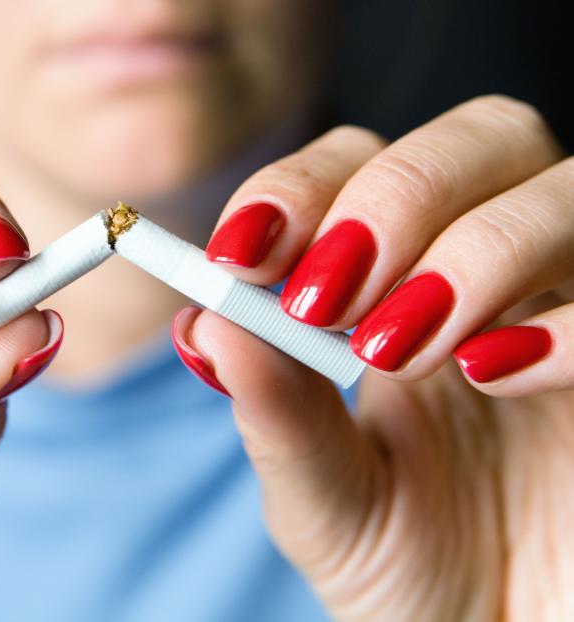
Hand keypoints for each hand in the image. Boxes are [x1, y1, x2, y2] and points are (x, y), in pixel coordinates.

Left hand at [176, 96, 573, 619]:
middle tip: (330, 296)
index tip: (242, 253)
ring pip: (565, 192)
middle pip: (480, 137)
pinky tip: (494, 373)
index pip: (361, 165)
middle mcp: (498, 276)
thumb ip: (274, 411)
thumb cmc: (409, 570)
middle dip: (393, 196)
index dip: (302, 187)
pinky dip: (569, 325)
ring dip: (473, 249)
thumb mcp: (322, 497)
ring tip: (398, 346)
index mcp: (403, 283)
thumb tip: (202, 321)